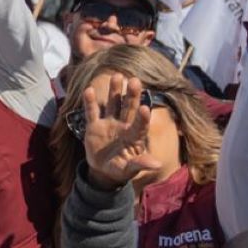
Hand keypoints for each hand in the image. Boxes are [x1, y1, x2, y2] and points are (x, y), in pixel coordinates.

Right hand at [80, 74, 164, 188]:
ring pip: (113, 104)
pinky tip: (89, 90)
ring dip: (114, 91)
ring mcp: (108, 124)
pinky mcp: (94, 126)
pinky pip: (92, 112)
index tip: (145, 108)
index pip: (140, 124)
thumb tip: (158, 164)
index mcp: (134, 136)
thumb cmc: (120, 169)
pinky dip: (90, 102)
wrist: (103, 170)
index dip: (142, 117)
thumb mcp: (129, 169)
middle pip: (128, 108)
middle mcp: (123, 126)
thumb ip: (140, 163)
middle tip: (135, 80)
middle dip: (132, 95)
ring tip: (117, 76)